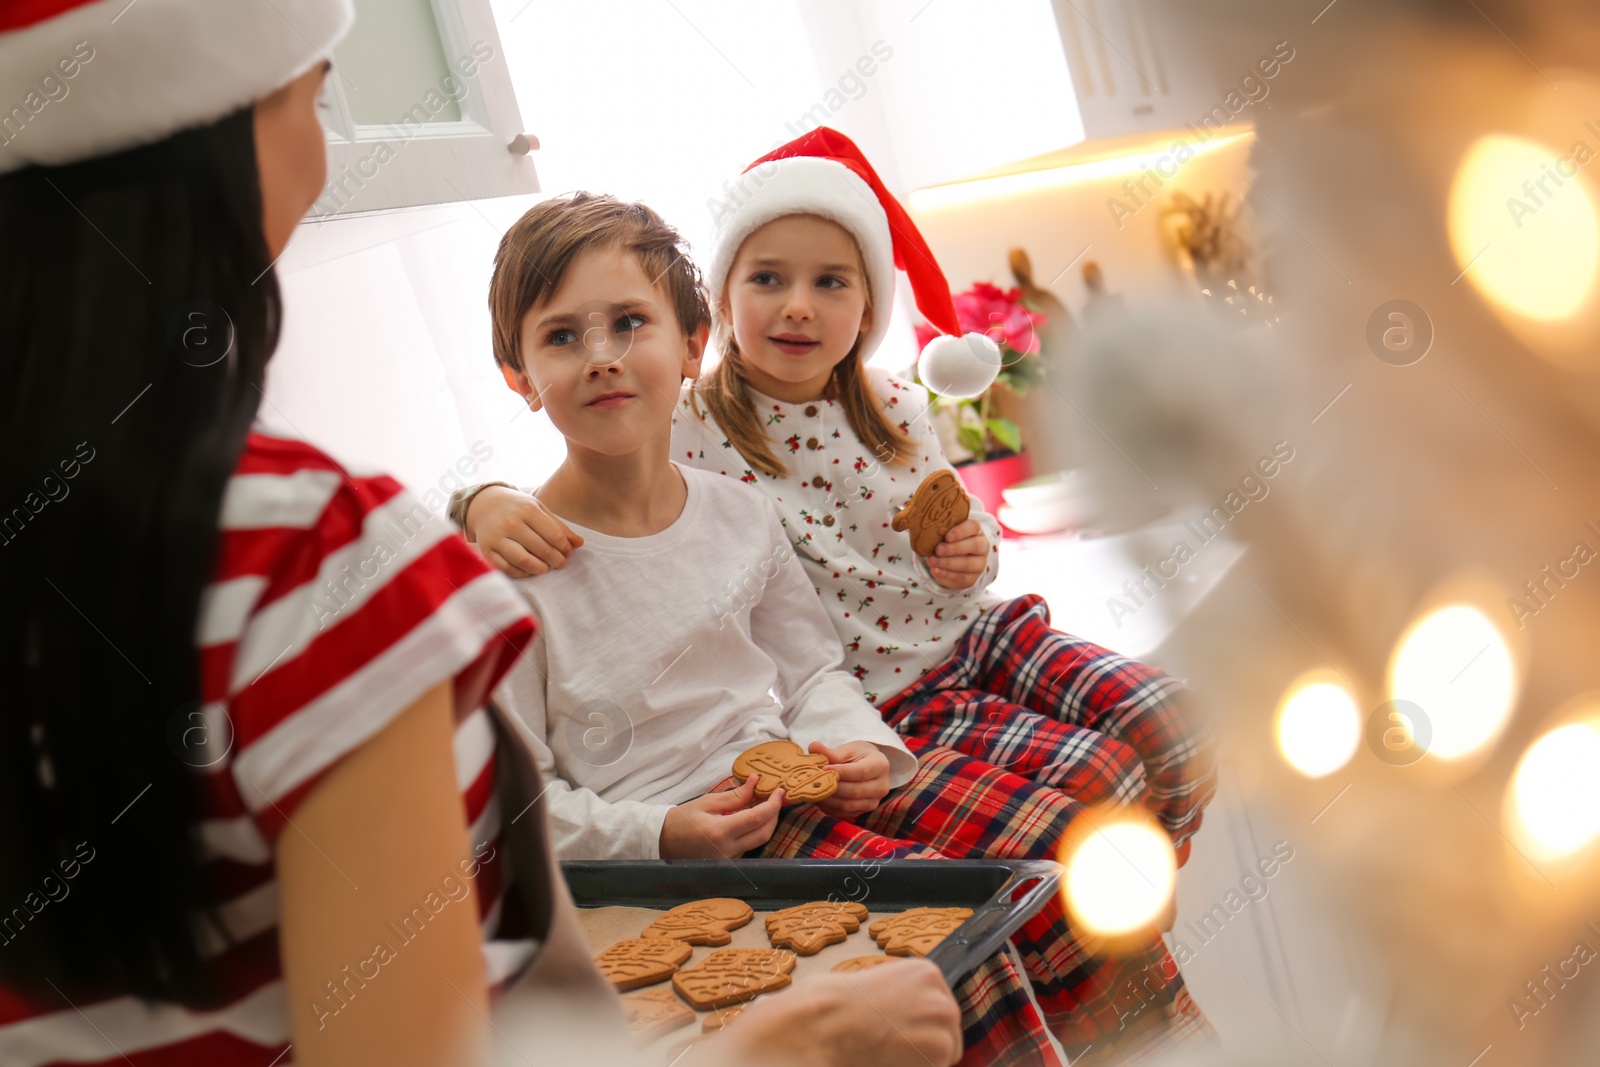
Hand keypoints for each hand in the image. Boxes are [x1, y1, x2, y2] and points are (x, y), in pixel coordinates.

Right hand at [465, 485, 583, 577]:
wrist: (484, 505)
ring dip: (540, 568)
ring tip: (545, 567)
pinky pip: (507, 569)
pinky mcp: (487, 550)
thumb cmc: (517, 508)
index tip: (568, 552)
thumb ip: (559, 527)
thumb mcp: (539, 509)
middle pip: (541, 549)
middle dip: (556, 560)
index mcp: (527, 510)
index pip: (553, 535)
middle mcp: (510, 523)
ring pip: (524, 561)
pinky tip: (528, 570)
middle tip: (561, 563)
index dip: (565, 547)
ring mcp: (496, 538)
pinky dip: (521, 573)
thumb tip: (579, 544)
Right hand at [659, 776, 783, 858]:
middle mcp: (728, 850)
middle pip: (764, 833)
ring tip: (761, 805)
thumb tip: (756, 782)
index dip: (773, 804)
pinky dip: (753, 832)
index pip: (757, 818)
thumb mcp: (707, 802)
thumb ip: (734, 796)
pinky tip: (749, 819)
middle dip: (774, 814)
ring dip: (764, 823)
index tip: (780, 791)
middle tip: (775, 797)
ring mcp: (729, 860)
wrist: (663, 841)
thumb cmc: (682, 819)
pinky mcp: (728, 864)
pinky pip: (748, 847)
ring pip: (758, 841)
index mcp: (721, 832)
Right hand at [708, 958, 961, 1066]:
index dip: (921, 1025)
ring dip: (922, 1060)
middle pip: (948, 1032)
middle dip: (926, 1044)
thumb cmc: (835, 1003)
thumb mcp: (873, 983)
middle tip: (894, 1048)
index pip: (939, 1008)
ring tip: (888, 1054)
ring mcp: (944, 1023)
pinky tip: (889, 1062)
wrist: (825, 1021)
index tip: (903, 1033)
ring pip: (944, 1055)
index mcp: (926, 973)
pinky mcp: (940, 1051)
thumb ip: (899, 995)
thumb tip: (905, 1013)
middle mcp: (942, 995)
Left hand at [808, 741, 890, 818]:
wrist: (868, 767)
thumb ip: (831, 752)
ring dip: (829, 799)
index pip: (860, 772)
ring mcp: (874, 802)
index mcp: (880, 765)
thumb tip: (813, 747)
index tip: (823, 768)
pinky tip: (819, 797)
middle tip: (814, 781)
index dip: (841, 772)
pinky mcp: (864, 811)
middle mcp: (882, 786)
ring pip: (848, 805)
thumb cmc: (857, 755)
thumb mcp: (847, 750)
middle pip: (854, 791)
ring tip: (814, 789)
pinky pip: (844, 813)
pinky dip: (829, 807)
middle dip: (832, 787)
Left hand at [926, 517, 988, 589]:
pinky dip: (946, 574)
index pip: (973, 526)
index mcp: (976, 530)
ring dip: (948, 563)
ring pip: (967, 563)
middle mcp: (982, 546)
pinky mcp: (972, 578)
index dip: (961, 531)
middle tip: (938, 549)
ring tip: (932, 561)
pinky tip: (935, 570)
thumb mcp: (946, 533)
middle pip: (974, 545)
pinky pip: (961, 577)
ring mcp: (979, 563)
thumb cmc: (948, 542)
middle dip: (954, 548)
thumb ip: (940, 530)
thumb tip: (925, 530)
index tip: (947, 536)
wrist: (953, 562)